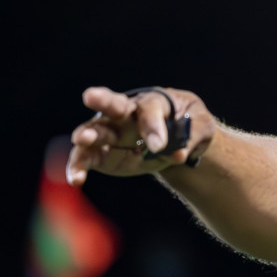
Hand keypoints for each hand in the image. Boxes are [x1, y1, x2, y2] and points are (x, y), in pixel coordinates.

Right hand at [67, 86, 216, 185]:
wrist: (176, 139)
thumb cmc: (188, 124)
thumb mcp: (201, 125)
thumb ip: (192, 136)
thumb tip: (178, 153)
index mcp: (152, 103)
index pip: (150, 110)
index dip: (153, 127)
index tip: (159, 146)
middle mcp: (126, 114)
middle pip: (113, 104)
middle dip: (102, 100)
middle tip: (90, 96)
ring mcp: (111, 132)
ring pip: (95, 131)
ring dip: (87, 135)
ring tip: (81, 140)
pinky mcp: (103, 154)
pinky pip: (87, 159)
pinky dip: (78, 168)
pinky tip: (75, 179)